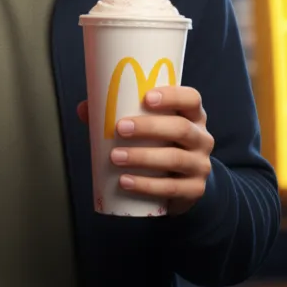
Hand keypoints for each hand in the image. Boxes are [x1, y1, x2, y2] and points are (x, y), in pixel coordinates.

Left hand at [76, 85, 213, 215]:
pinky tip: (125, 182)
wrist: (182, 183)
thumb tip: (85, 108)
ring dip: (143, 157)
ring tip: (116, 157)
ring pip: (175, 159)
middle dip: (149, 127)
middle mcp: (202, 138)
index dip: (172, 96)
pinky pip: (171, 188)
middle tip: (120, 128)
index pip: (191, 99)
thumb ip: (118, 115)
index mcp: (193, 116)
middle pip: (181, 128)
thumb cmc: (160, 145)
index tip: (146, 97)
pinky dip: (146, 185)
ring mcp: (200, 165)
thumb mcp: (148, 128)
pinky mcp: (194, 190)